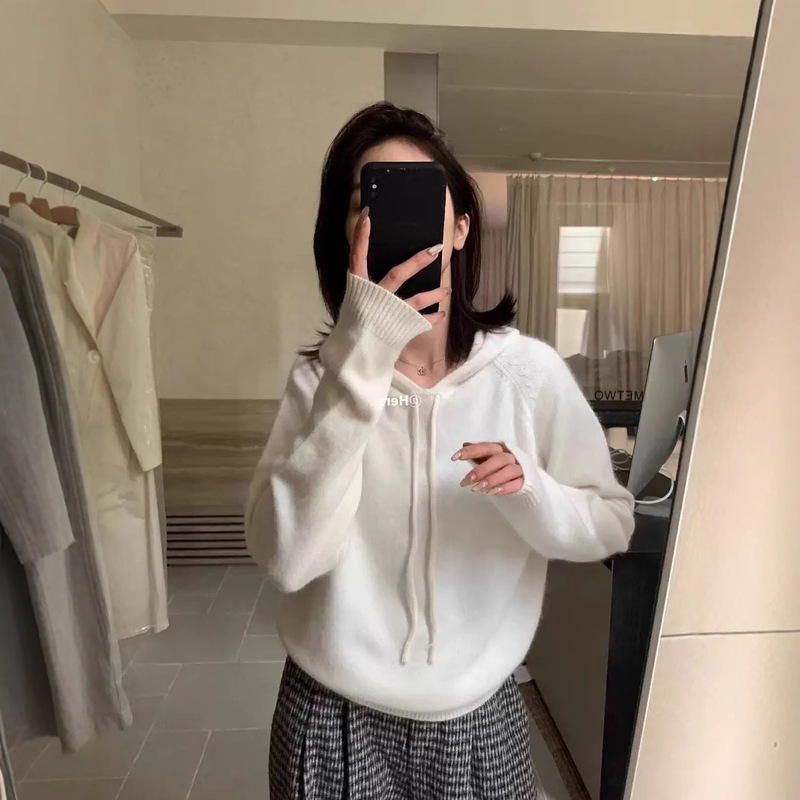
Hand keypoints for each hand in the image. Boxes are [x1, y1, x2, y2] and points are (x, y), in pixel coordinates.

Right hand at [350, 207, 448, 325]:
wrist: (353, 358)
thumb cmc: (353, 328)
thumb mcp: (354, 304)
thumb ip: (364, 289)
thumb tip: (371, 274)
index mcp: (358, 289)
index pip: (357, 258)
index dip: (361, 238)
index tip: (367, 217)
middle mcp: (373, 297)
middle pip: (397, 274)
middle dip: (417, 262)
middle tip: (435, 249)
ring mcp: (388, 313)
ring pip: (414, 299)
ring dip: (433, 293)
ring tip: (446, 289)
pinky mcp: (399, 328)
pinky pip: (420, 321)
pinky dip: (432, 317)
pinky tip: (441, 314)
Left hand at [452, 442, 523, 495]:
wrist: (526, 477)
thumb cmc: (502, 467)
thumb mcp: (489, 459)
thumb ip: (478, 454)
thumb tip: (464, 444)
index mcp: (501, 448)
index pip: (486, 447)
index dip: (471, 451)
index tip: (455, 457)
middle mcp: (511, 456)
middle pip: (498, 459)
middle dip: (481, 470)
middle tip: (466, 481)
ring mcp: (520, 468)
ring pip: (509, 471)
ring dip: (492, 480)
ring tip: (477, 489)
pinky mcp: (526, 481)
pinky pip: (517, 484)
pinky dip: (504, 488)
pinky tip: (492, 493)